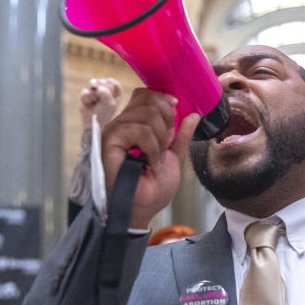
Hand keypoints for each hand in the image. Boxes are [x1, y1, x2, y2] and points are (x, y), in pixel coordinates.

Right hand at [79, 77, 122, 129]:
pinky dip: (87, 98)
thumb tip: (93, 86)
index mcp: (115, 92)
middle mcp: (105, 90)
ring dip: (94, 95)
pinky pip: (85, 91)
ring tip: (95, 102)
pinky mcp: (86, 94)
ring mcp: (95, 91)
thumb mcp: (109, 103)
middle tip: (102, 101)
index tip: (110, 97)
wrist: (92, 122)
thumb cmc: (104, 113)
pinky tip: (89, 103)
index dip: (110, 89)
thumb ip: (105, 92)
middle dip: (102, 92)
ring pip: (93, 84)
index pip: (113, 82)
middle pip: (103, 81)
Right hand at [101, 88, 199, 227]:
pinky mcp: (110, 140)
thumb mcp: (174, 157)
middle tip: (164, 147)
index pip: (146, 95)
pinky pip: (139, 129)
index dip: (163, 101)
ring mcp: (114, 131)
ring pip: (147, 113)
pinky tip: (148, 162)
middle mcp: (122, 124)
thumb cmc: (152, 189)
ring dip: (160, 140)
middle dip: (166, 122)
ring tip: (154, 159)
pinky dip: (151, 147)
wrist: (143, 208)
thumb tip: (194, 114)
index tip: (175, 117)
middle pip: (148, 99)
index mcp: (135, 125)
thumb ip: (181, 136)